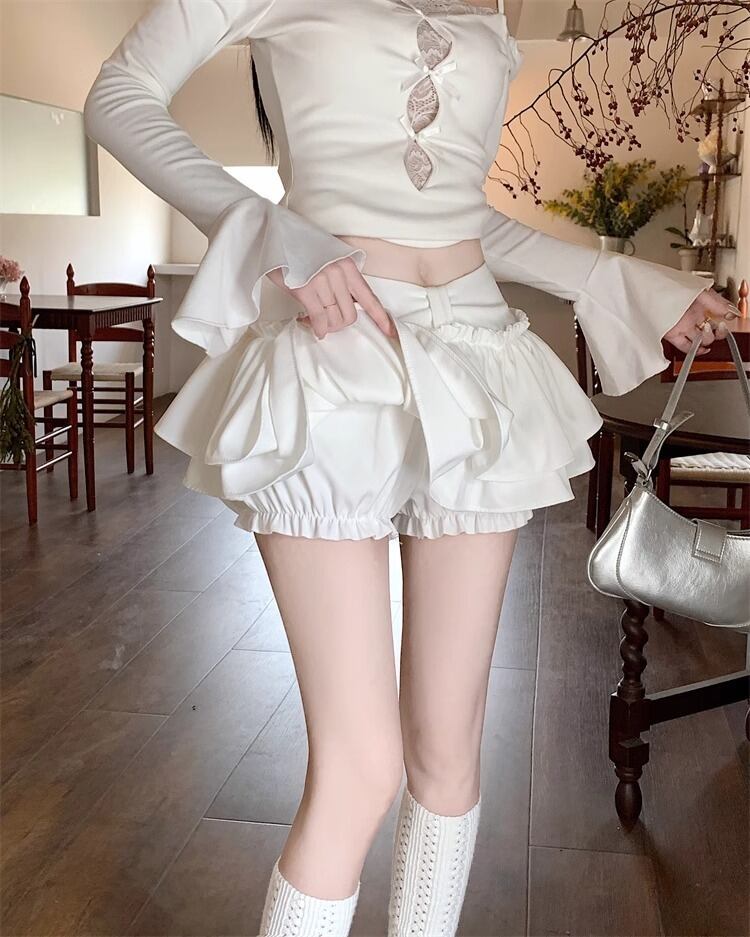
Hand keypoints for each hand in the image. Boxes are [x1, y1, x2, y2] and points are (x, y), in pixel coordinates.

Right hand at [267, 257, 395, 339]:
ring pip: (334, 319)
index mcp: (348, 266)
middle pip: (350, 315)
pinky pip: (319, 318)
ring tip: (313, 319)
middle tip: (325, 321)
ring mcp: (323, 280)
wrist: (275, 234)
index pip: (369, 298)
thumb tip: (345, 306)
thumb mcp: (328, 260)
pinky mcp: (306, 288)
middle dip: (338, 324)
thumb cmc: (300, 249)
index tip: (390, 333)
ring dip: (325, 326)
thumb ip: (341, 280)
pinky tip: (310, 325)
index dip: (381, 318)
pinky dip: (317, 327)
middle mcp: (339, 273)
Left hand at [664, 288, 739, 355]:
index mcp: (699, 305)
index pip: (716, 317)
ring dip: (707, 339)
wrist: (652, 290)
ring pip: (699, 339)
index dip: (724, 320)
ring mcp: (683, 326)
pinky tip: (702, 349)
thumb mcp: (700, 290)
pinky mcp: (672, 335)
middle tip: (719, 327)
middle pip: (709, 331)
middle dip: (718, 332)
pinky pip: (686, 347)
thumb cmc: (672, 285)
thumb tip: (730, 313)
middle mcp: (692, 317)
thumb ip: (716, 302)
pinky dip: (695, 350)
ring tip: (706, 330)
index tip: (727, 319)